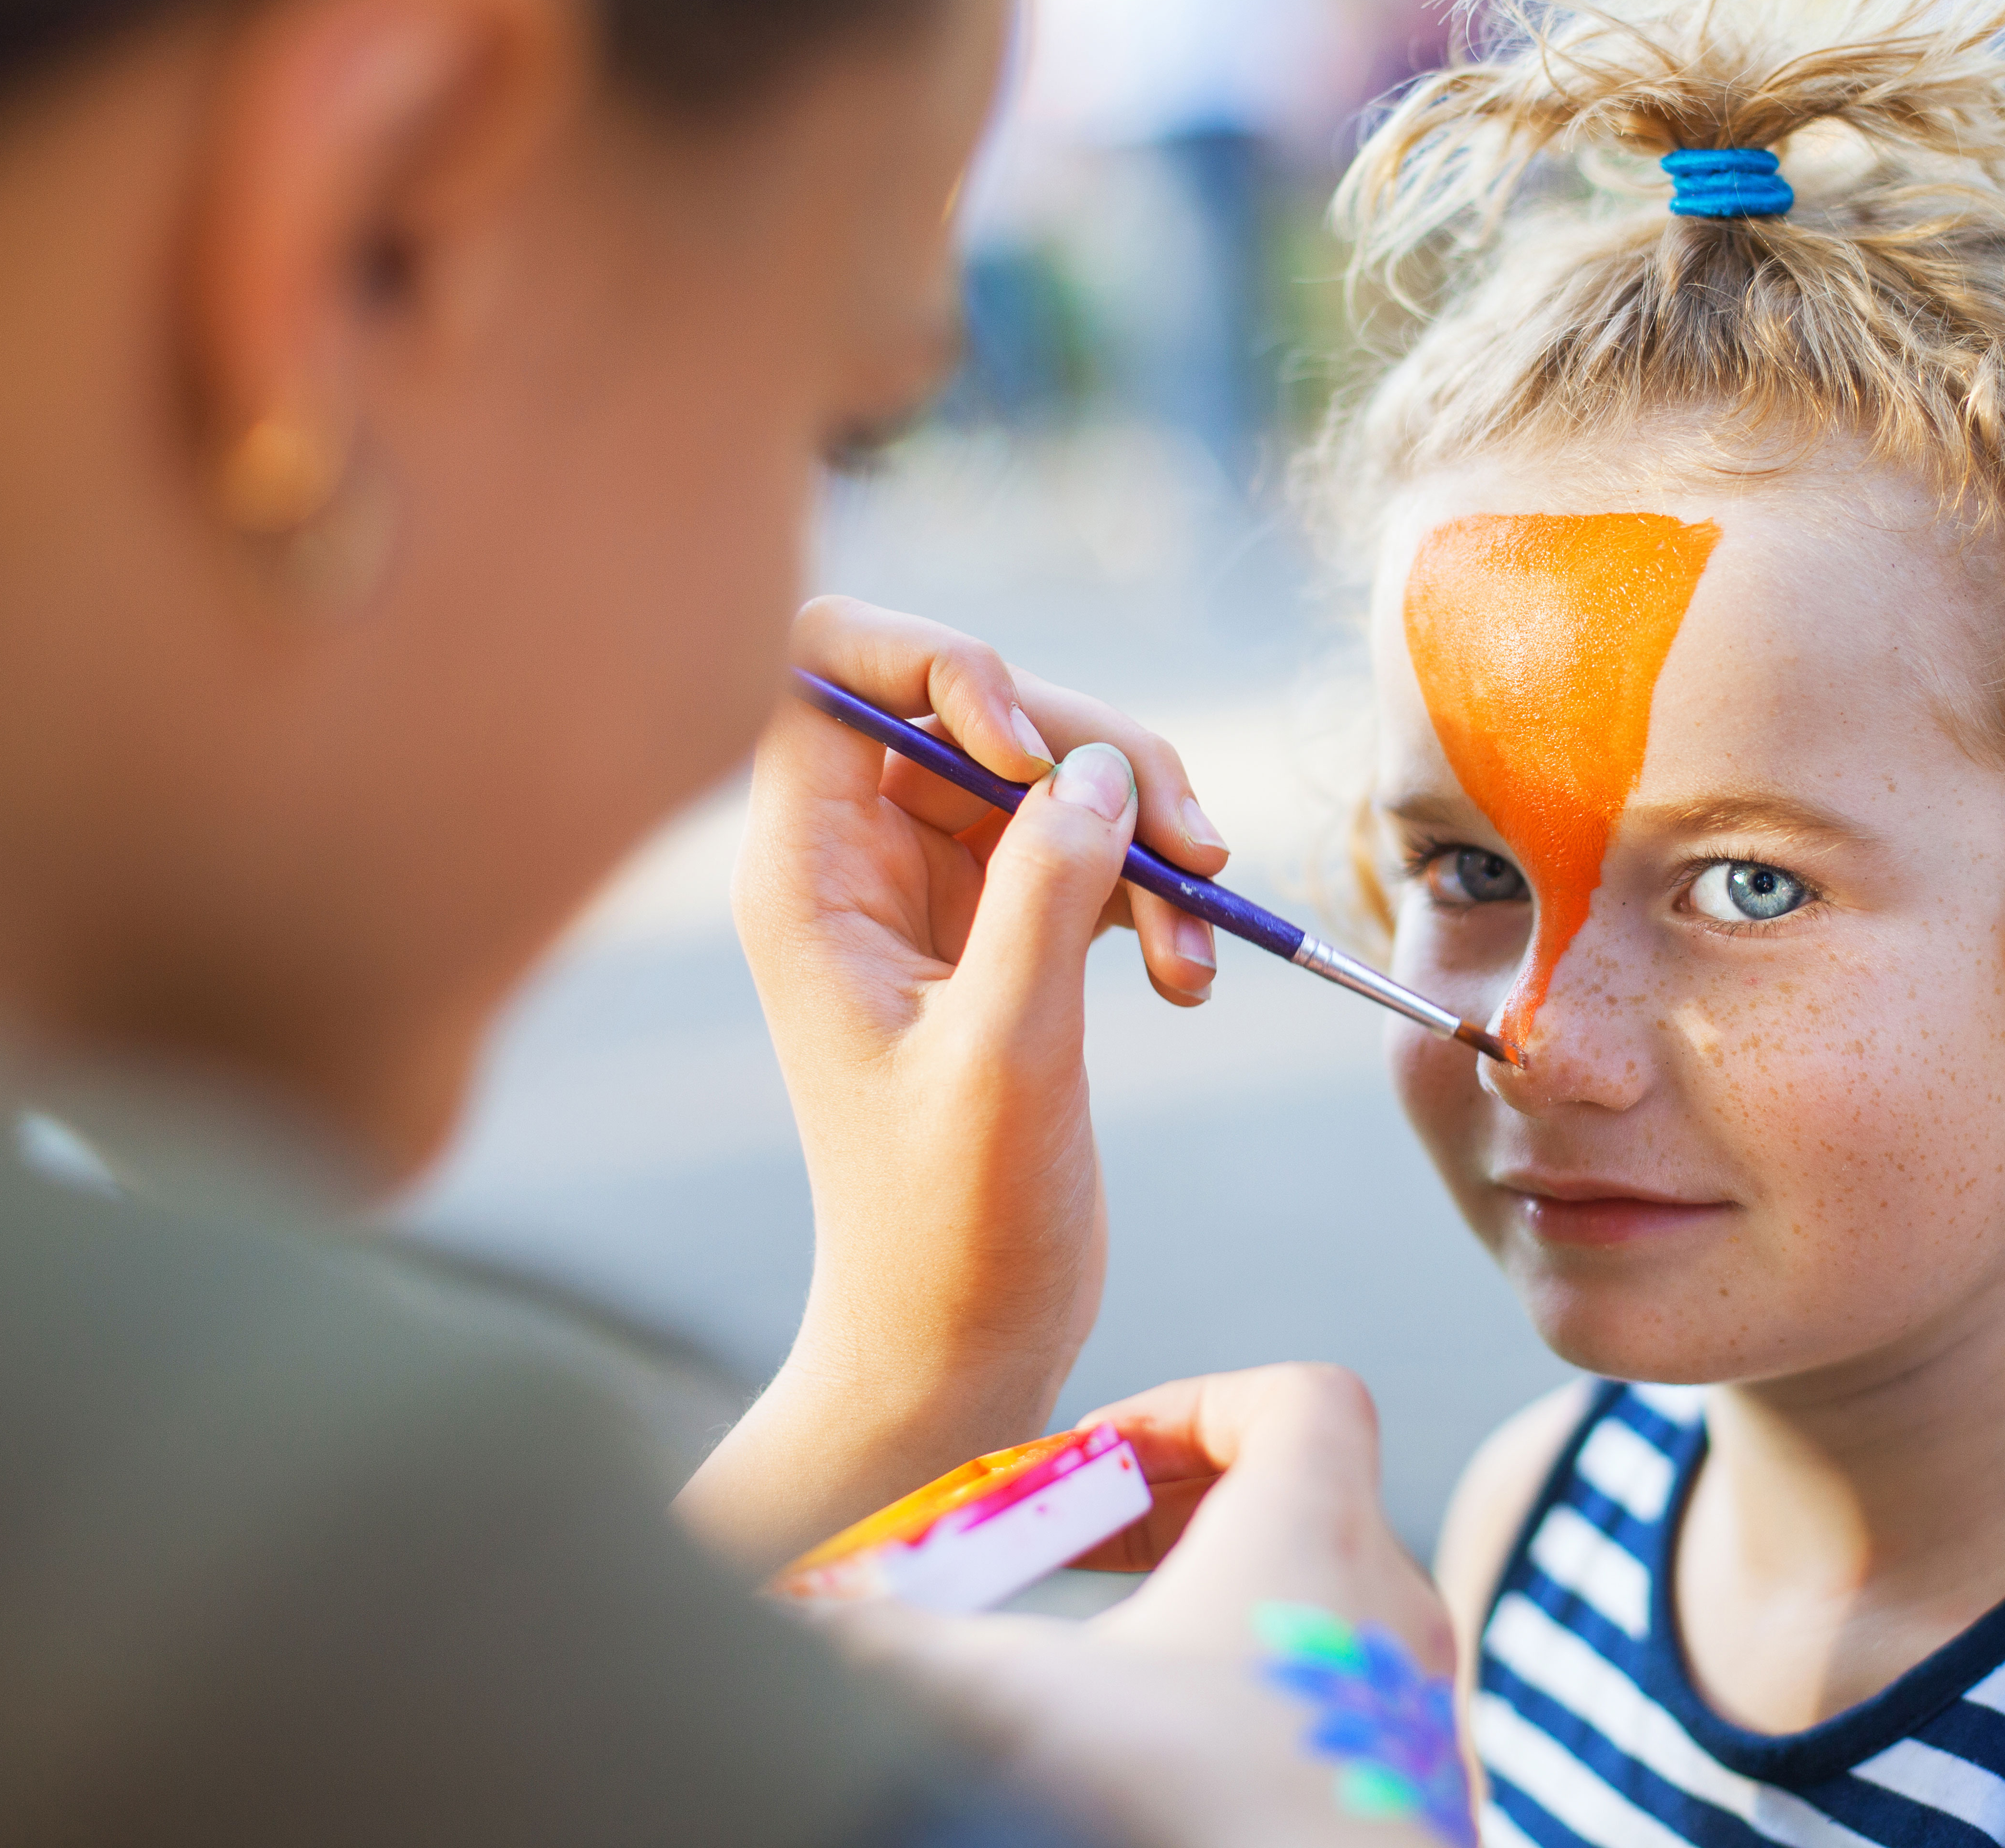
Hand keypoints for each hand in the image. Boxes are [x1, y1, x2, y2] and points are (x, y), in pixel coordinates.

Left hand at [677, 598, 1234, 1569]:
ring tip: (1197, 941)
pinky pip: (1090, 853)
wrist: (961, 1344)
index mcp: (807, 875)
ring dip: (1148, 832)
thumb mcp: (1003, 1052)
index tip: (1026, 749)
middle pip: (977, 707)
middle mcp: (860, 864)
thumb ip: (1045, 893)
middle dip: (1096, 753)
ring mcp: (934, 897)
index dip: (934, 661)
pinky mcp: (1004, 936)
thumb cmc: (948, 1226)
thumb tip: (1098, 770)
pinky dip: (1153, 896)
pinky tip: (1188, 980)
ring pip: (1052, 776)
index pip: (829, 666)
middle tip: (1192, 847)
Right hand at [824, 1366, 1459, 1847]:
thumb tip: (803, 1619)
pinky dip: (1258, 1681)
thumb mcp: (1037, 1711)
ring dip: (1218, 1597)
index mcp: (1318, 1536)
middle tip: (1086, 1547)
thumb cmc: (1205, 1810)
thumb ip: (909, 1652)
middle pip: (1301, 1490)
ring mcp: (1409, 1697)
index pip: (1301, 1395)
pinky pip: (1337, 1686)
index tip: (1104, 1460)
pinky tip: (1177, 1737)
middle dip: (1180, 1506)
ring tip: (1121, 1648)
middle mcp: (1386, 1602)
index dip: (1192, 1403)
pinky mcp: (1408, 1780)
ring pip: (1319, 1596)